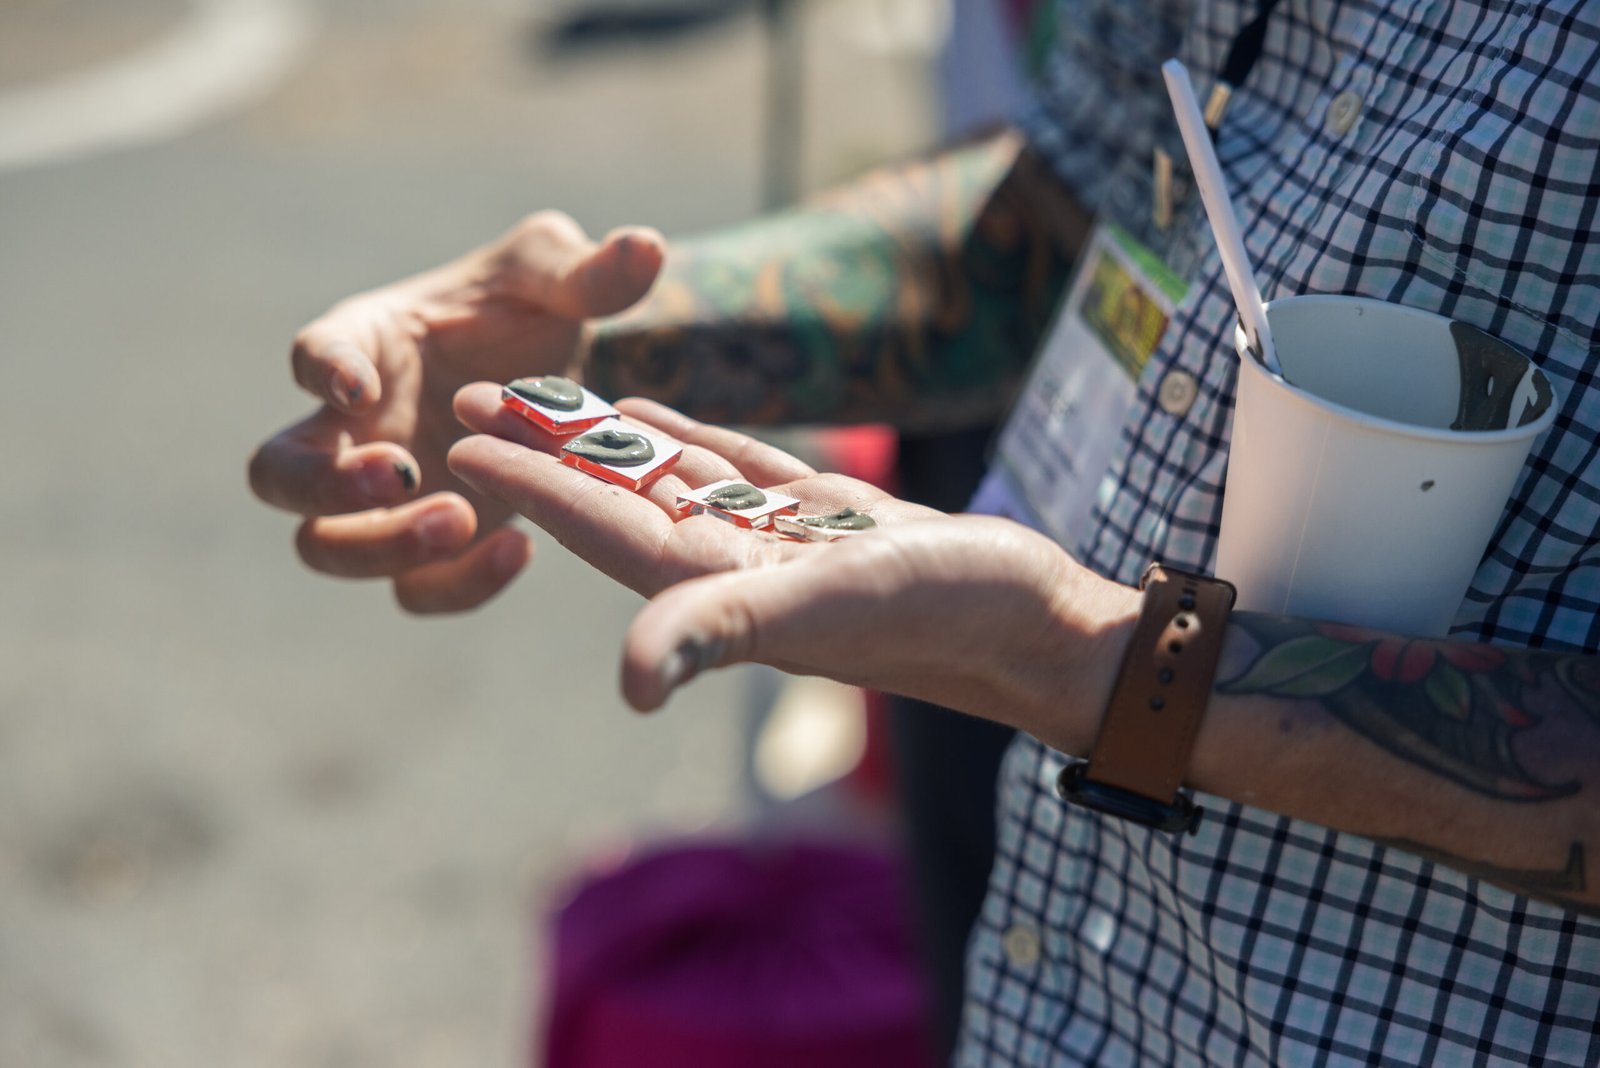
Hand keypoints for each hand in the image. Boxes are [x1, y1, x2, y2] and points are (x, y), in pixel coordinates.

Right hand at [248, 212, 664, 611]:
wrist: (560, 374)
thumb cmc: (531, 308)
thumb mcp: (558, 277)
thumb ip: (588, 270)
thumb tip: (644, 248)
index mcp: (368, 344)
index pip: (314, 352)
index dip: (322, 370)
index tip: (355, 383)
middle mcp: (356, 427)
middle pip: (280, 473)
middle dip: (326, 484)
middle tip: (407, 473)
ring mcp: (386, 497)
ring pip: (325, 546)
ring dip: (379, 546)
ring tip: (461, 520)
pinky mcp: (431, 546)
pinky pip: (415, 588)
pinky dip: (455, 583)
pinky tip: (519, 551)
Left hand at [447, 390, 1138, 747]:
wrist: (1029, 619)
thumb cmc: (940, 614)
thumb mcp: (825, 609)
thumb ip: (722, 631)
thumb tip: (630, 685)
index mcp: (717, 587)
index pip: (602, 527)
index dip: (531, 486)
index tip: (462, 443)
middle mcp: (734, 568)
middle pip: (616, 499)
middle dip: (546, 454)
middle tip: (471, 401)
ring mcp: (777, 544)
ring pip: (670, 478)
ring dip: (605, 441)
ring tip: (545, 398)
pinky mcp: (824, 519)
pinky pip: (736, 468)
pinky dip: (687, 437)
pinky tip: (651, 413)